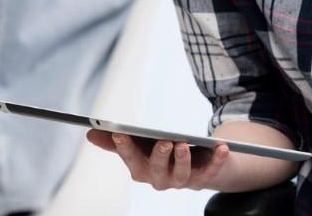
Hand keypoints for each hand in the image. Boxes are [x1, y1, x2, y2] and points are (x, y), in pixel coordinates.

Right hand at [86, 129, 229, 190]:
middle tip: (163, 141)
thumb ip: (116, 141)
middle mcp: (161, 179)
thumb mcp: (140, 145)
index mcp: (142, 170)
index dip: (124, 148)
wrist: (196, 166)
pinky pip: (211, 171)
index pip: (131, 160)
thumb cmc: (162, 153)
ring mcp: (183, 180)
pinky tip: (221, 146)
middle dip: (159, 156)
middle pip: (157, 171)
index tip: (119, 132)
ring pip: (182, 175)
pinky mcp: (204, 177)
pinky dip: (217, 160)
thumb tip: (90, 132)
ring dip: (183, 160)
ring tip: (184, 143)